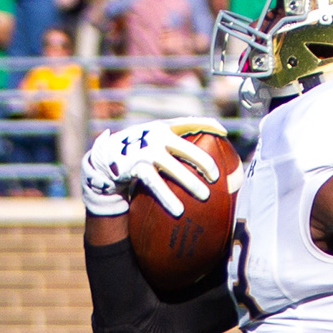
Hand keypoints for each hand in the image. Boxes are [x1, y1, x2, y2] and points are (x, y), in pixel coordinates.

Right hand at [80, 117, 226, 217]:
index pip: (189, 123)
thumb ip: (178, 136)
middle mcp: (157, 137)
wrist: (107, 157)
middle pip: (187, 148)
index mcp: (164, 128)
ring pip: (173, 167)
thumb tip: (214, 137)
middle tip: (216, 178)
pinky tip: (179, 210)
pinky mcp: (137, 166)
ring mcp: (147, 151)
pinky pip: (156, 184)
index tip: (224, 134)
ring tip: (204, 196)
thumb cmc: (141, 148)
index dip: (207, 125)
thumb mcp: (156, 137)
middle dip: (204, 163)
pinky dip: (168, 197)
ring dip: (190, 182)